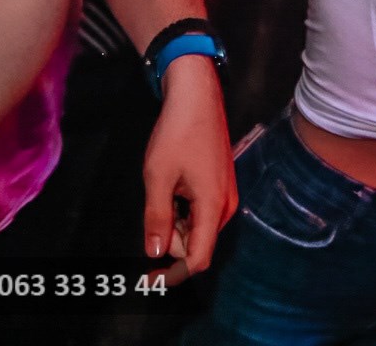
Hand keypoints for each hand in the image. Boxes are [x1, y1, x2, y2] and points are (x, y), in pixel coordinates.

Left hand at [142, 59, 235, 285]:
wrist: (197, 95)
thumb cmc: (177, 133)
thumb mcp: (158, 176)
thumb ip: (157, 218)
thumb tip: (154, 253)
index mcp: (212, 206)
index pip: (198, 258)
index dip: (174, 274)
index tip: (149, 280)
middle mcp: (225, 205)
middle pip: (198, 244)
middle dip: (171, 243)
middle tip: (152, 215)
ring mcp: (226, 193)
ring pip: (199, 228)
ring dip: (176, 225)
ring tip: (161, 194)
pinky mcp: (221, 184)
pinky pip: (202, 212)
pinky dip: (183, 211)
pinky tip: (172, 189)